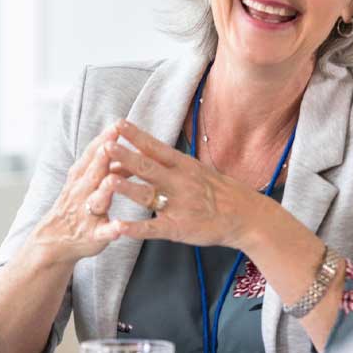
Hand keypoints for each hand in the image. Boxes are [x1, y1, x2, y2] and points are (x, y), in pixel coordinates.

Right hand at [26, 124, 124, 266]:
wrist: (53, 240)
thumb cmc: (75, 205)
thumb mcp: (82, 180)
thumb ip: (100, 163)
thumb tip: (121, 140)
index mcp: (81, 178)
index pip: (92, 155)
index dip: (104, 140)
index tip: (117, 123)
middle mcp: (82, 193)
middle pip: (93, 172)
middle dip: (103, 157)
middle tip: (112, 141)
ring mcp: (86, 214)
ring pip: (96, 200)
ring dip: (104, 190)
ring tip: (111, 181)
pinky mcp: (93, 236)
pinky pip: (102, 233)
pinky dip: (110, 231)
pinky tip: (119, 229)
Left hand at [104, 119, 283, 248]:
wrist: (247, 216)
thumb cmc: (219, 192)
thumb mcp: (197, 170)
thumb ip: (171, 163)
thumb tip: (145, 151)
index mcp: (184, 166)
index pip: (156, 148)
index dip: (137, 136)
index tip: (118, 124)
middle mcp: (180, 182)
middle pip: (148, 167)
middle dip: (125, 156)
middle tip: (105, 145)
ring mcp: (178, 205)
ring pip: (147, 195)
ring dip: (126, 187)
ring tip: (106, 180)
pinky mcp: (177, 228)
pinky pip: (152, 228)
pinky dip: (134, 228)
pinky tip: (117, 227)